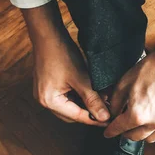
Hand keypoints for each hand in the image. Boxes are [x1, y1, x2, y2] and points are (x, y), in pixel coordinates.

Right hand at [23, 1, 109, 125]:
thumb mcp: (81, 78)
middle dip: (90, 113)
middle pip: (72, 114)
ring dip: (85, 104)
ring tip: (102, 100)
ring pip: (70, 106)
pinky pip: (66, 97)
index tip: (110, 120)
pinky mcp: (48, 86)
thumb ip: (93, 99)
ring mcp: (45, 93)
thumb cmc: (62, 54)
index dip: (95, 119)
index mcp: (49, 101)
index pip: (76, 116)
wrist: (48, 34)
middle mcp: (44, 100)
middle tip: (107, 111)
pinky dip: (79, 96)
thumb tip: (104, 117)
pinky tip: (91, 92)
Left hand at [104, 16, 154, 141]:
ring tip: (134, 124)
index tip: (107, 132)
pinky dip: (151, 131)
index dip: (110, 131)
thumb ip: (116, 102)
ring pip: (146, 138)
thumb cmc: (150, 69)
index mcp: (137, 115)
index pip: (118, 129)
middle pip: (132, 136)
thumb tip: (113, 113)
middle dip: (123, 132)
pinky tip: (148, 122)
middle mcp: (151, 123)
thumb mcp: (125, 83)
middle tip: (120, 124)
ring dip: (138, 133)